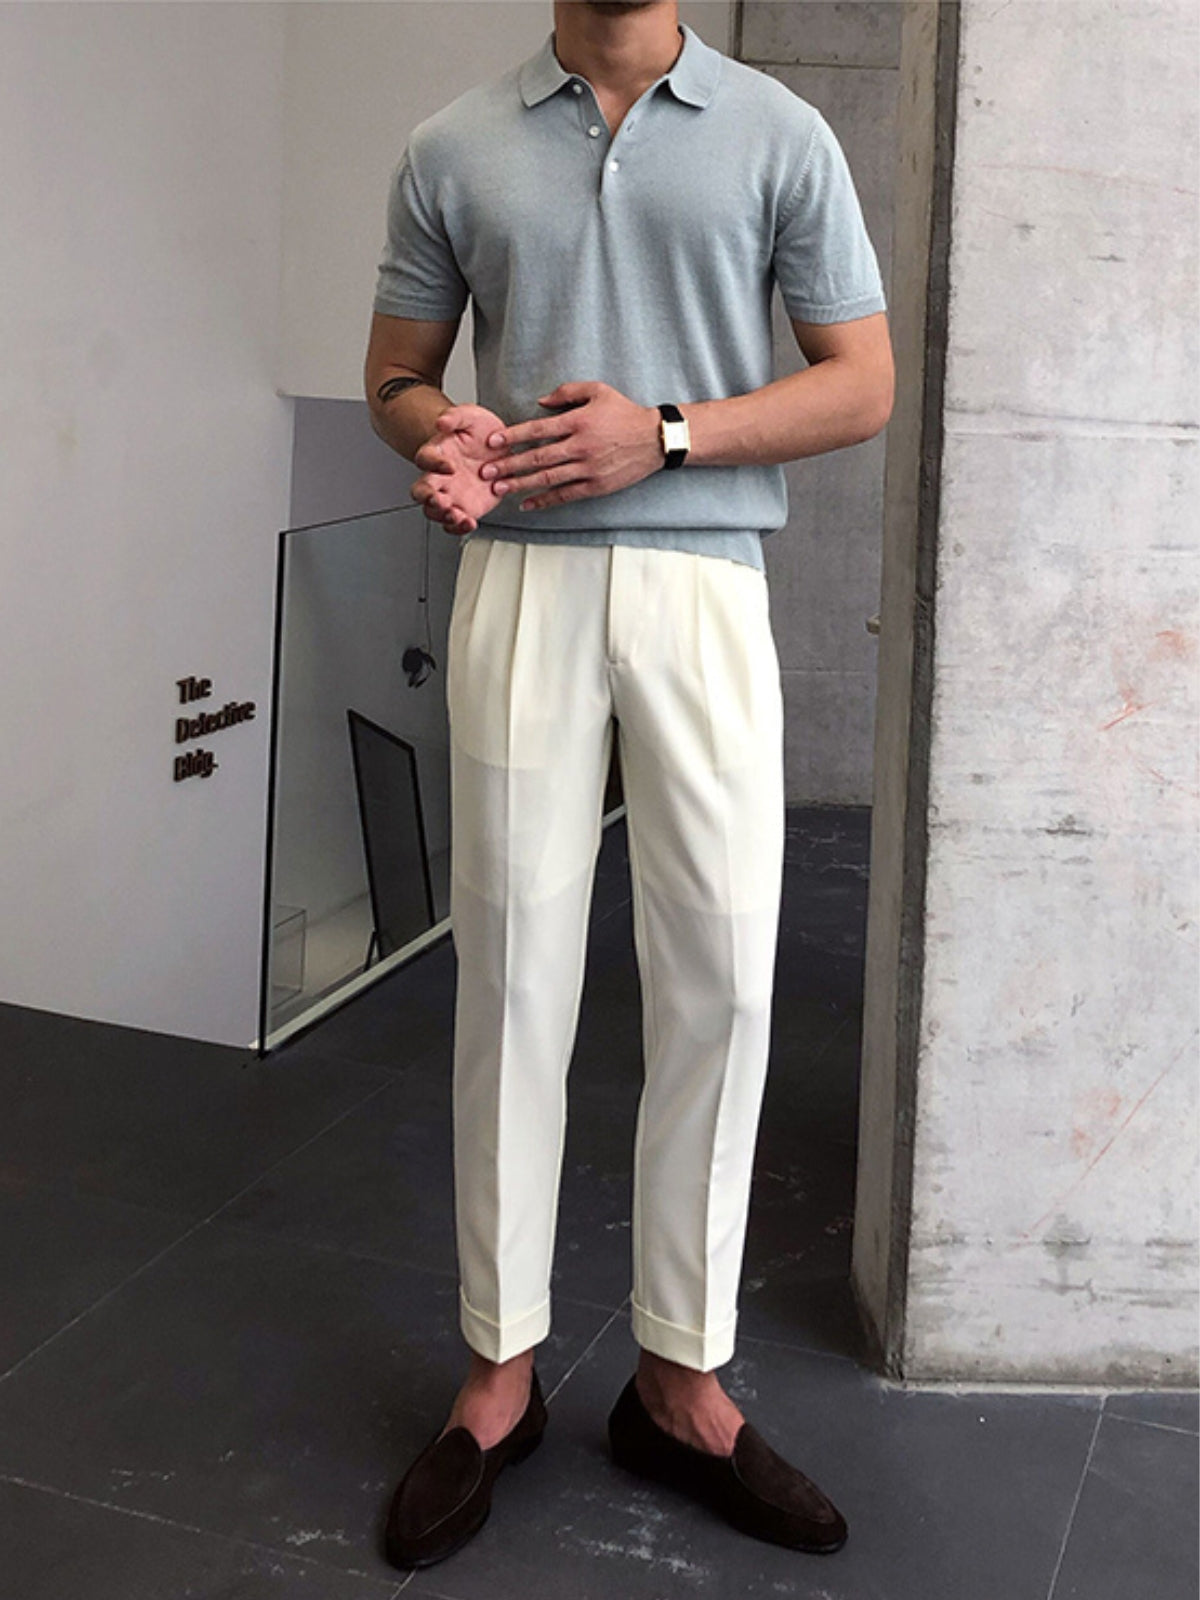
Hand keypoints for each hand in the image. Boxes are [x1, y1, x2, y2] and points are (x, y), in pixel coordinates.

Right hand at [411, 404, 507, 534]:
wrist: (501, 449)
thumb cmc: (480, 432)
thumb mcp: (471, 416)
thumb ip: (455, 416)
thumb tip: (442, 421)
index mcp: (436, 453)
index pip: (425, 459)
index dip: (434, 463)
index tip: (449, 465)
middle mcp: (439, 477)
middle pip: (421, 492)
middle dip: (428, 499)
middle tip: (440, 500)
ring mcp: (451, 494)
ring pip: (435, 512)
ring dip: (443, 517)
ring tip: (457, 516)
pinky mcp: (466, 508)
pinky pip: (455, 524)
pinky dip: (459, 528)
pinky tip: (469, 523)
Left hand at [479, 382, 662, 510]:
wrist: (655, 439)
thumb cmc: (626, 414)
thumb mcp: (598, 391)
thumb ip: (567, 392)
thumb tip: (540, 402)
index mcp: (578, 422)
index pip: (538, 430)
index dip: (513, 436)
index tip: (494, 442)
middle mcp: (580, 446)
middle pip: (537, 457)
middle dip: (509, 464)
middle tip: (487, 471)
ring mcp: (588, 469)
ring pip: (547, 479)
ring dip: (520, 485)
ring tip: (499, 489)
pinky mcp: (595, 485)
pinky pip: (565, 495)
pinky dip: (544, 501)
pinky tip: (527, 504)